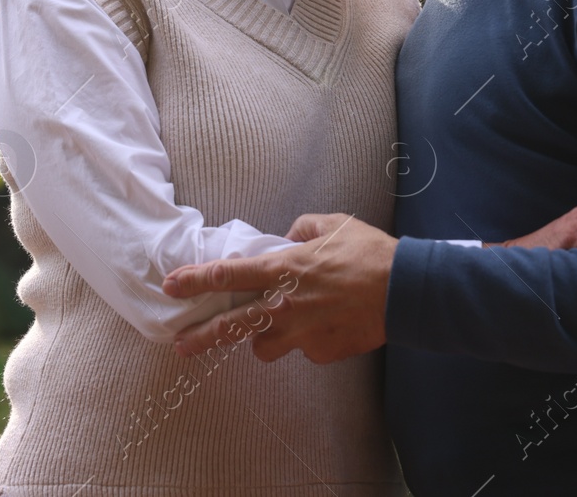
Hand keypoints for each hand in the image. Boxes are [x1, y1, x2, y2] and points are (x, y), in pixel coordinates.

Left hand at [163, 213, 394, 364]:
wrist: (405, 290)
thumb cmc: (368, 252)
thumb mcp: (331, 224)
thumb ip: (301, 229)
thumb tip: (288, 237)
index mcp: (282, 269)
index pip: (226, 275)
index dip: (194, 281)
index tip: (171, 287)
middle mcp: (284, 305)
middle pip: (230, 326)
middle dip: (200, 337)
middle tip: (180, 344)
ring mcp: (301, 334)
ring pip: (264, 347)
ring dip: (265, 338)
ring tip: (280, 326)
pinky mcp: (321, 352)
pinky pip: (304, 350)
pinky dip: (309, 340)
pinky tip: (328, 325)